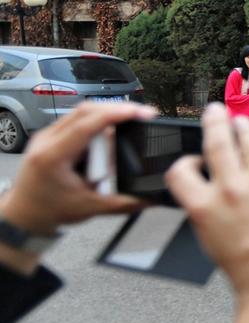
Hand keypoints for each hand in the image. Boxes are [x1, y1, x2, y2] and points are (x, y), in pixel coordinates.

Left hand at [0, 101, 156, 238]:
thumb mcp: (90, 208)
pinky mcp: (51, 136)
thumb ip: (123, 203)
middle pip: (85, 110)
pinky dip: (98, 122)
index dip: (114, 114)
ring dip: (108, 114)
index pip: (85, 125)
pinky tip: (112, 129)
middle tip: (142, 114)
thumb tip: (151, 198)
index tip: (138, 112)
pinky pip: (77, 120)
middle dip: (117, 108)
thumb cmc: (48, 210)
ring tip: (131, 121)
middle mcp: (46, 140)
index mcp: (52, 156)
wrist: (24, 214)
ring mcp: (47, 135)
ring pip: (81, 112)